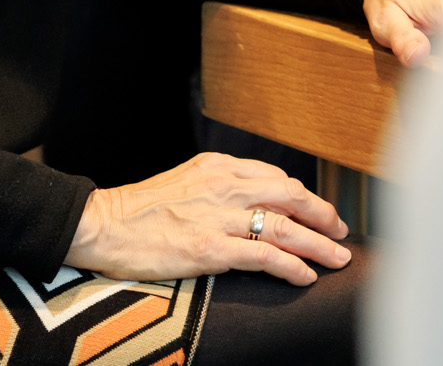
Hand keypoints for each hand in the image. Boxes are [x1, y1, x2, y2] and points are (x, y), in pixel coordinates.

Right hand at [64, 153, 349, 285]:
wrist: (102, 224)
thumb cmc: (138, 209)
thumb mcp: (184, 182)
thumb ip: (217, 186)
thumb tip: (250, 202)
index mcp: (216, 167)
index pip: (275, 176)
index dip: (304, 196)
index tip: (318, 212)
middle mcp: (223, 186)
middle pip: (291, 196)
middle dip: (323, 215)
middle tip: (341, 232)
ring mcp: (217, 217)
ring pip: (284, 227)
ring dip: (318, 244)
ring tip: (337, 258)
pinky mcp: (209, 249)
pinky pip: (263, 256)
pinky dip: (291, 266)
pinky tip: (305, 276)